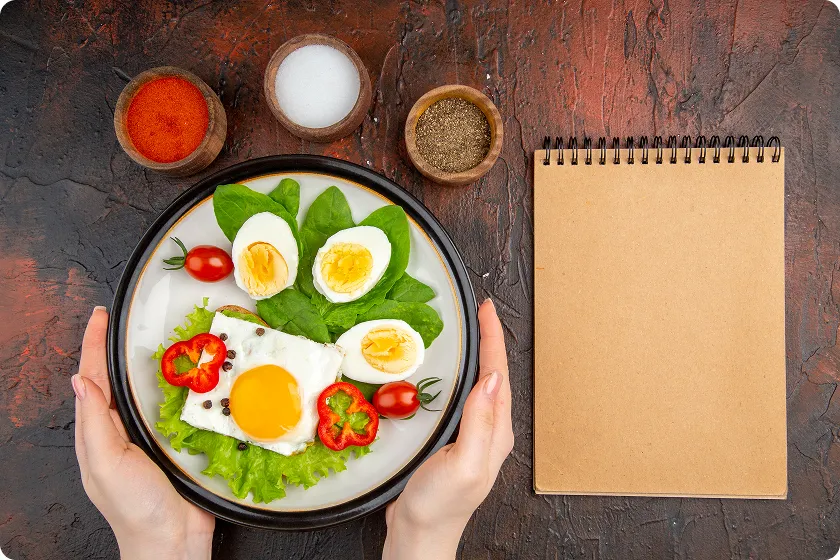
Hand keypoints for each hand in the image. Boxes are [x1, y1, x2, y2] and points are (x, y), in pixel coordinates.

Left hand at [72, 307, 214, 559]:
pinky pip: (176, 406)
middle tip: (124, 321)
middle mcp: (120, 430)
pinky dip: (180, 386)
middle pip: (116, 379)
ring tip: (157, 339)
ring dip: (150, 365)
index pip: (91, 377)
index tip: (99, 317)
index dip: (94, 345)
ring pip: (146, 391)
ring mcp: (148, 435)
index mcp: (98, 431)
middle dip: (116, 349)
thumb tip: (82, 381)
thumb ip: (94, 423)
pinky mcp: (176, 441)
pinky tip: (191, 375)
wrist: (173, 539)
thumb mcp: (105, 463)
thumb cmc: (135, 507)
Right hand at [383, 299, 513, 559]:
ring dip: (476, 355)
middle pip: (493, 374)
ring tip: (469, 331)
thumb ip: (480, 422)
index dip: (493, 339)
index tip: (486, 310)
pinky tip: (447, 371)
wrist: (419, 534)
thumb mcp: (464, 464)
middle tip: (478, 312)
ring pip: (478, 384)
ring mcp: (472, 434)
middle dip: (489, 340)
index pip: (498, 375)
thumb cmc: (441, 505)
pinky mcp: (454, 439)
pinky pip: (461, 397)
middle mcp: (489, 430)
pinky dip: (458, 375)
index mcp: (496, 432)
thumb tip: (493, 379)